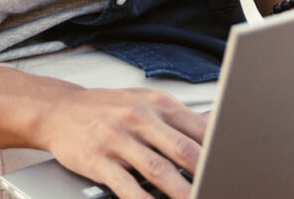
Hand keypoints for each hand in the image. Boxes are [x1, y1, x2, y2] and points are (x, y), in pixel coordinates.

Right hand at [31, 87, 205, 198]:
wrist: (58, 109)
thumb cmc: (107, 109)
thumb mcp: (145, 103)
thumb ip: (179, 120)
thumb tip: (217, 130)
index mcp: (159, 105)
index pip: (201, 130)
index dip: (222, 152)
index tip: (236, 168)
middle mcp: (140, 118)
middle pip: (185, 150)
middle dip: (208, 174)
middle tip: (222, 186)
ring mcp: (118, 138)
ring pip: (159, 169)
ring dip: (181, 192)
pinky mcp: (98, 159)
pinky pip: (125, 185)